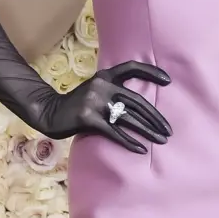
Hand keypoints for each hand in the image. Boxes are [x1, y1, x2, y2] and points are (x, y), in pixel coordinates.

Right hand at [43, 60, 171, 151]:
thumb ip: (113, 90)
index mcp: (105, 75)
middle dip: (155, 117)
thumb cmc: (77, 104)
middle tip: (168, 130)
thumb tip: (139, 103)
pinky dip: (129, 142)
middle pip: (136, 101)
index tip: (168, 81)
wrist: (50, 112)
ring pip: (129, 118)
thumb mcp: (95, 88)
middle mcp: (102, 85)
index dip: (151, 72)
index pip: (132, 68)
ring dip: (148, 131)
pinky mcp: (88, 119)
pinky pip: (114, 133)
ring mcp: (94, 102)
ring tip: (162, 140)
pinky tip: (142, 150)